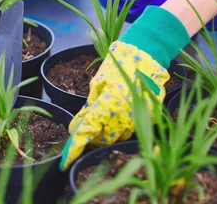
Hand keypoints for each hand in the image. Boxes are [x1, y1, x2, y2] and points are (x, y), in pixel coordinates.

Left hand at [59, 41, 169, 169]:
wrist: (146, 56)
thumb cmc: (117, 66)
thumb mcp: (97, 83)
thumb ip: (88, 107)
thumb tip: (78, 126)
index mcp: (107, 106)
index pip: (87, 133)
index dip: (75, 148)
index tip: (66, 160)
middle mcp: (123, 116)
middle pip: (103, 139)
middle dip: (92, 138)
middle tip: (87, 126)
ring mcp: (139, 118)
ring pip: (118, 137)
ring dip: (107, 132)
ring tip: (103, 116)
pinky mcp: (150, 117)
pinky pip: (131, 128)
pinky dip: (121, 125)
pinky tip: (119, 112)